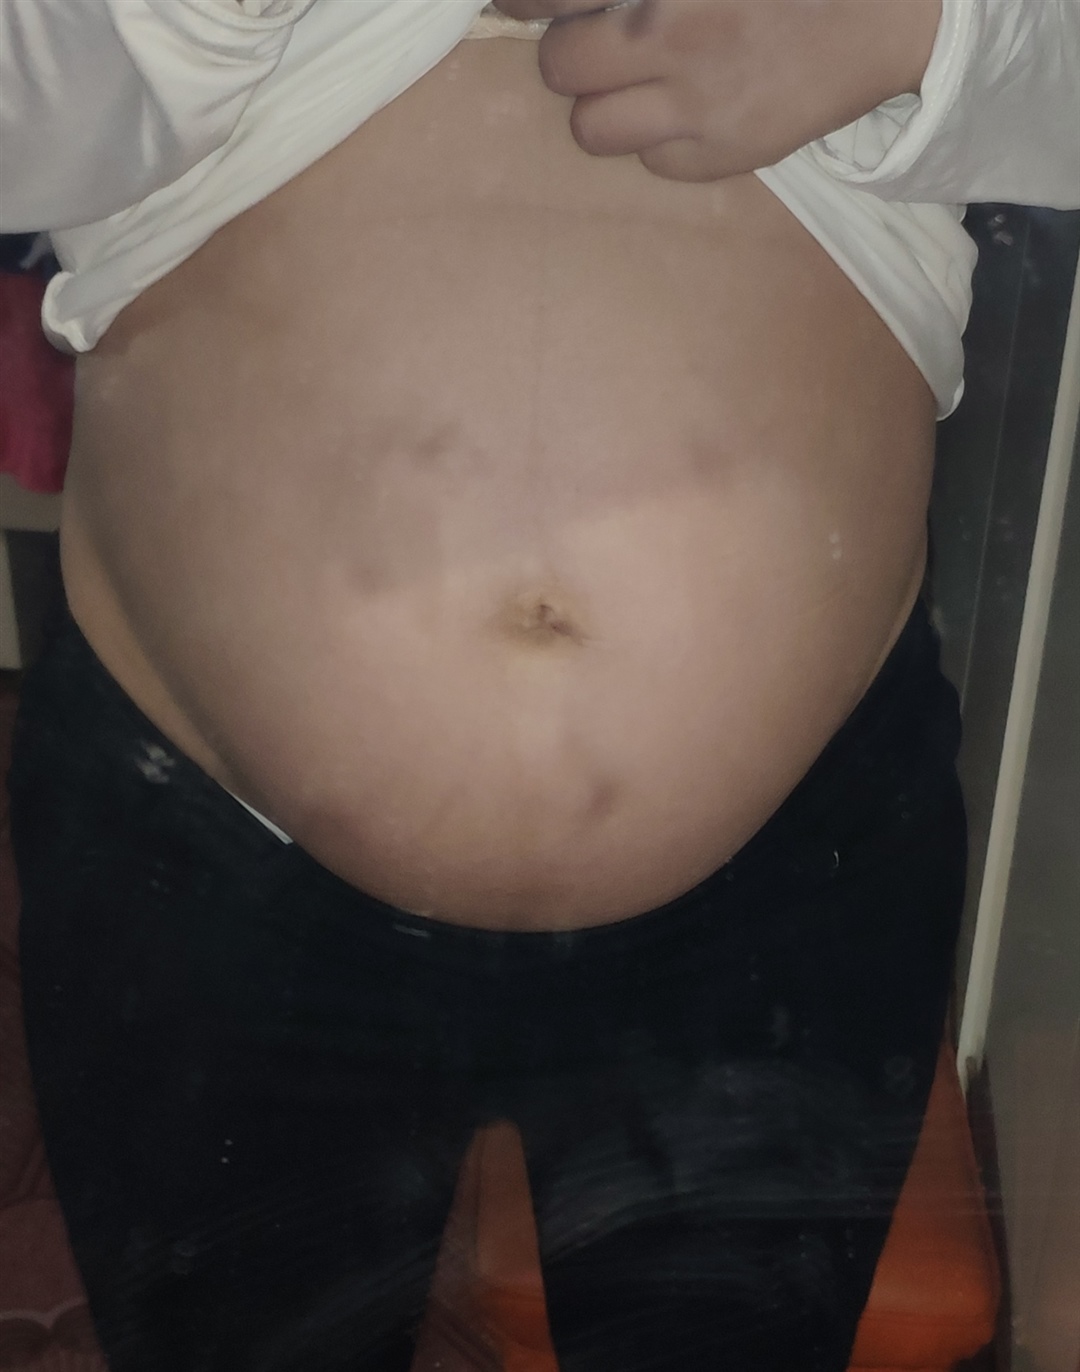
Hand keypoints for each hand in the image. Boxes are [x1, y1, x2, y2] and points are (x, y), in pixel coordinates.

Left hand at [492, 0, 941, 180]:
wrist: (890, 9)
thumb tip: (575, 5)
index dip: (522, 0)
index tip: (524, 3)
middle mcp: (667, 30)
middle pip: (556, 67)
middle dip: (569, 53)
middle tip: (600, 42)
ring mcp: (695, 100)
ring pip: (589, 130)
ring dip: (602, 106)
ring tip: (640, 83)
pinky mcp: (724, 154)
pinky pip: (651, 163)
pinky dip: (660, 140)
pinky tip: (692, 108)